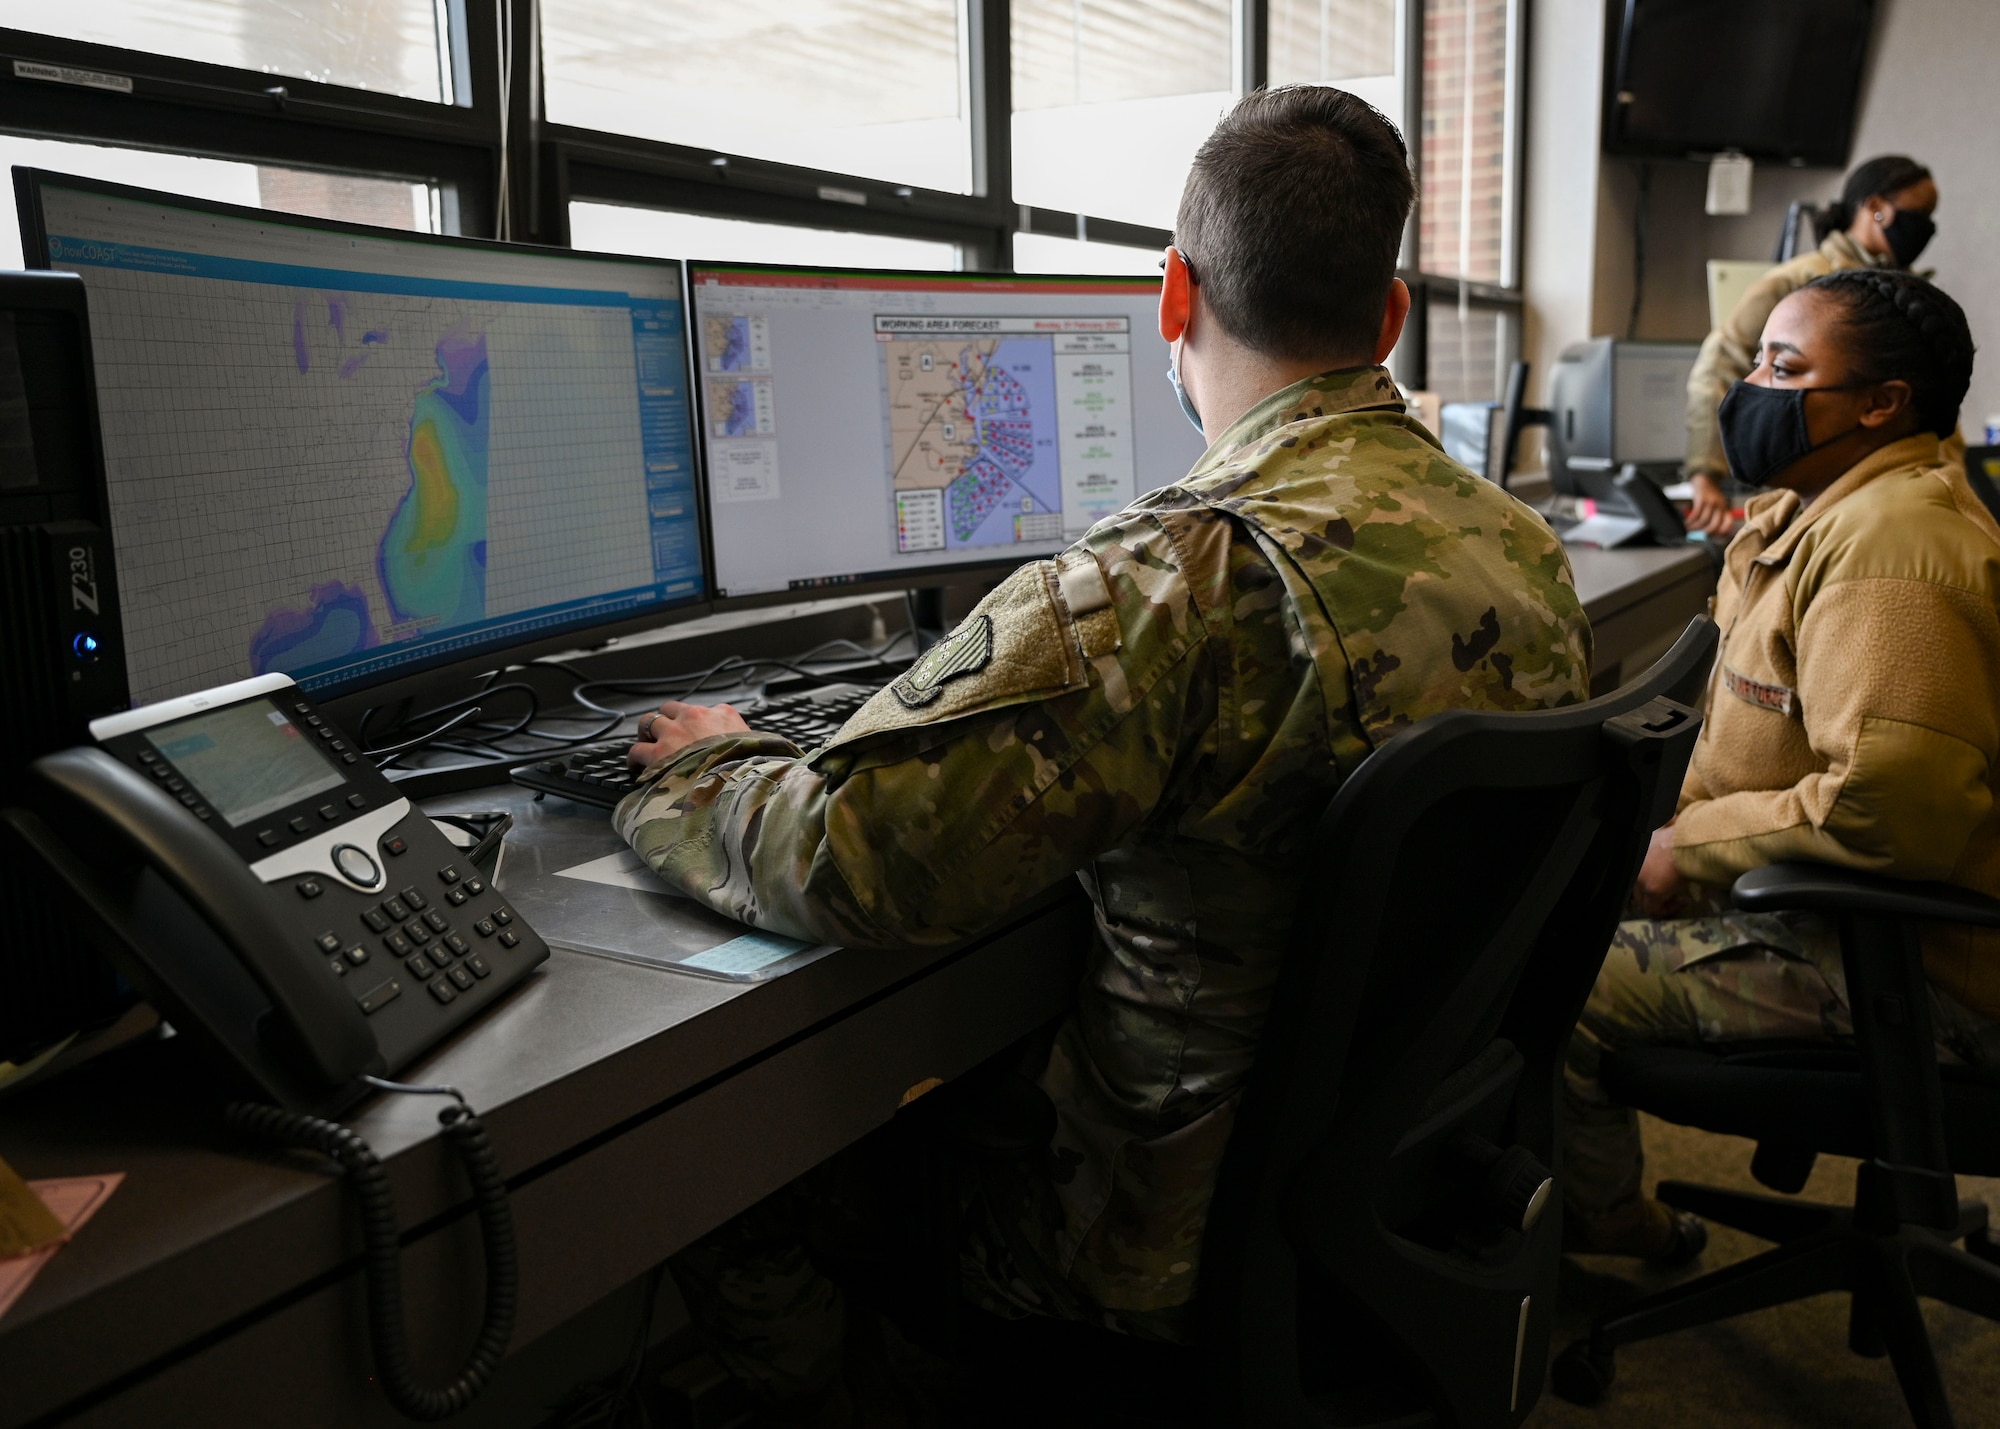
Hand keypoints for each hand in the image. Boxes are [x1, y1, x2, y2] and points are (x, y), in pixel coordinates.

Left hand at [628, 701, 749, 765]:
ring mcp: (675, 733)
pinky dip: (635, 758)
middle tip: (664, 737)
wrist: (740, 784)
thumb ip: (747, 743)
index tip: (695, 735)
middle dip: (665, 722)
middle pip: (670, 709)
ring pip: (648, 722)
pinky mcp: (658, 753)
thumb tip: (754, 752)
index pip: (704, 710)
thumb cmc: (752, 770)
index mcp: (723, 714)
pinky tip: (636, 765)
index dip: (696, 724)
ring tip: (647, 748)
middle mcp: (696, 717)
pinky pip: (637, 750)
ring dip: (647, 735)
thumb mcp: (759, 748)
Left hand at [1631, 824, 1689, 917]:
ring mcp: (1641, 881)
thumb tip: (1671, 819)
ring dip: (1661, 905)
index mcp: (1634, 855)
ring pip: (1644, 904)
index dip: (1644, 887)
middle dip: (1653, 898)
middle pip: (1635, 893)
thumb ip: (1662, 828)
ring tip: (1678, 900)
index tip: (1662, 888)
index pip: (1631, 879)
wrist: (1689, 841)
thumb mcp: (1665, 828)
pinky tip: (1682, 901)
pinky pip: (1655, 910)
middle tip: (1671, 896)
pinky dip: (1668, 910)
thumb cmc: (1682, 836)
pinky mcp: (1653, 891)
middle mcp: (1633, 869)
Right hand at [1683, 471, 1736, 536]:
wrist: (1704, 480)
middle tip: (1698, 536)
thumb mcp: (1716, 506)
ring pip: (1704, 520)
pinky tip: (1687, 522)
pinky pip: (1696, 514)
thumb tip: (1709, 534)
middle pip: (1715, 524)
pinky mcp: (1702, 499)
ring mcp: (1711, 502)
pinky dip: (1690, 521)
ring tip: (1689, 529)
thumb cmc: (1709, 496)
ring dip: (1695, 527)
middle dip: (1705, 532)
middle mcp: (1720, 506)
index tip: (1714, 536)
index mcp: (1726, 508)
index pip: (1728, 522)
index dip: (1722, 531)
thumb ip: (1715, 518)